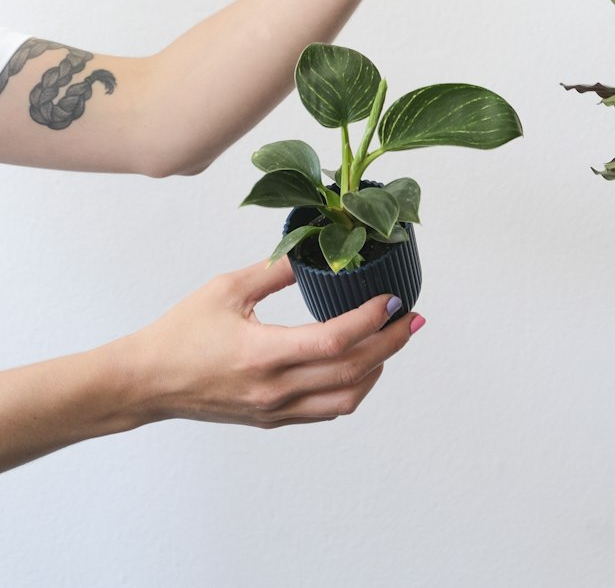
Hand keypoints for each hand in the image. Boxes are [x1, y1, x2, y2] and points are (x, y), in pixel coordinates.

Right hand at [128, 258, 421, 426]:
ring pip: (346, 397)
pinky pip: (326, 409)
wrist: (147, 382)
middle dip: (391, 343)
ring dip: (378, 369)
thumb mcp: (227, 288)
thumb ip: (276, 270)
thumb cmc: (181, 332)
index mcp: (264, 354)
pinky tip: (361, 365)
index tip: (394, 298)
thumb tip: (316, 250)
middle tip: (413, 318)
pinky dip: (353, 388)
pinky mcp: (272, 418)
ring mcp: (276, 408)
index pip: (336, 340)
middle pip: (353, 370)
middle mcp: (275, 388)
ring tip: (393, 340)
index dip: (372, 319)